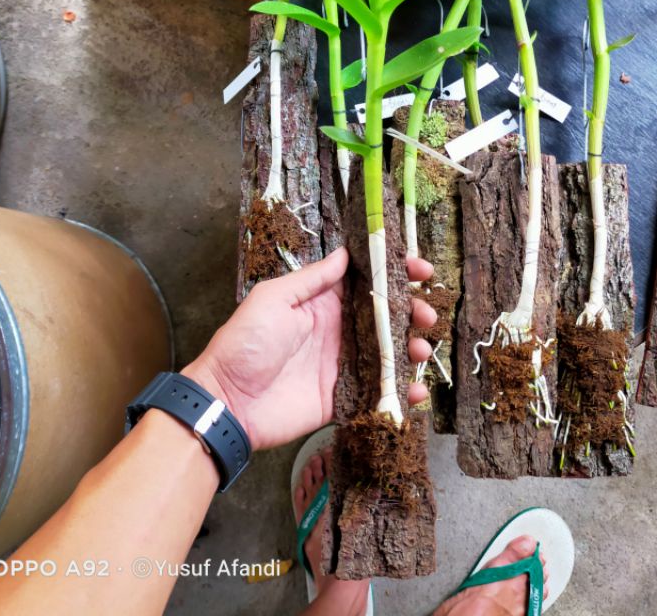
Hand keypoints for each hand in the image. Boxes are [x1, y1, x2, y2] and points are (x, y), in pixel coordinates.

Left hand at [182, 246, 437, 450]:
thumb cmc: (245, 343)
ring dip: (412, 348)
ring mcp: (344, 365)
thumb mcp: (274, 298)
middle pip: (386, 317)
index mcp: (323, 303)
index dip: (395, 274)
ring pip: (389, 353)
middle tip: (427, 314)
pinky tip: (417, 390)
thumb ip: (312, 279)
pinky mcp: (345, 397)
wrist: (229, 401)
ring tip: (422, 349)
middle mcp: (339, 331)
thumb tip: (345, 254)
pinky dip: (402, 392)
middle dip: (413, 312)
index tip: (420, 269)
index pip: (367, 283)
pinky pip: (380, 391)